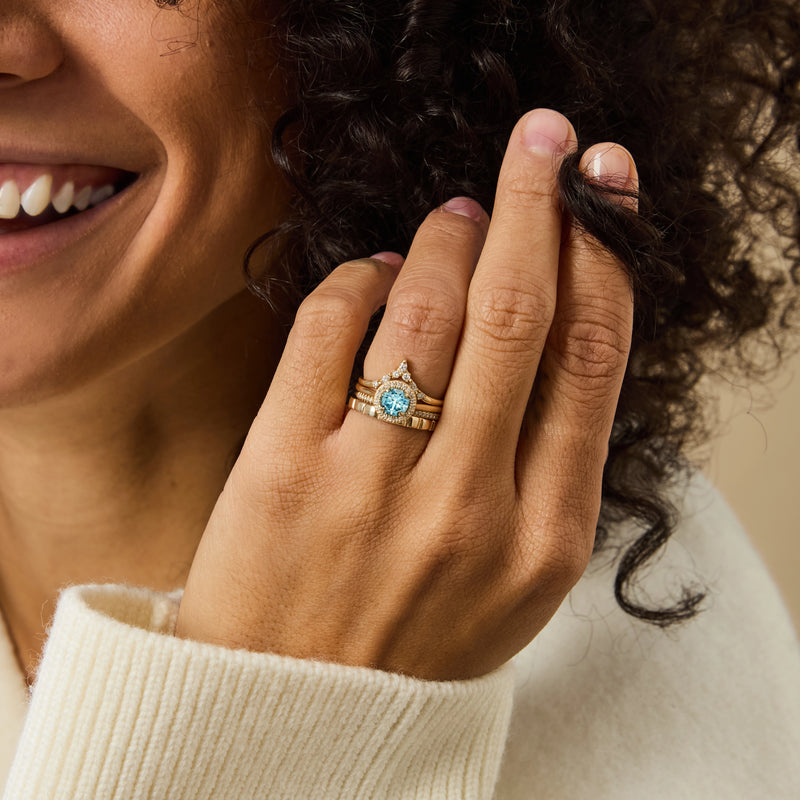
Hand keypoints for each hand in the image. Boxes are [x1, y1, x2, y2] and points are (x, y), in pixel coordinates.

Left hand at [174, 109, 636, 680]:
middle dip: (537, 204)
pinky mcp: (280, 470)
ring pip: (423, 308)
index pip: (589, 357)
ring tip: (455, 213)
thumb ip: (550, 461)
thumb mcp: (519, 576)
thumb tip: (560, 317)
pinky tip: (371, 274)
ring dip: (445, 235)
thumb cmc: (415, 635)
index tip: (601, 191)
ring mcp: (368, 487)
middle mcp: (465, 507)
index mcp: (544, 537)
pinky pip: (326, 328)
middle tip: (543, 140)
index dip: (601, 254)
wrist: (298, 712)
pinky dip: (356, 278)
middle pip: (517, 313)